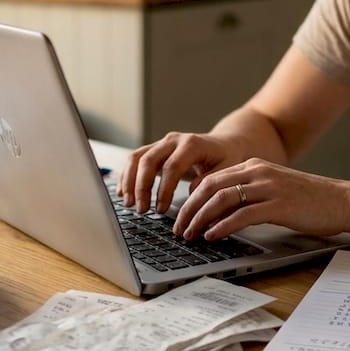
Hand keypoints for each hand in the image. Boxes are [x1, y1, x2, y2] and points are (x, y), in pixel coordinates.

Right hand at [120, 132, 243, 213]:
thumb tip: (191, 196)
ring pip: (136, 157)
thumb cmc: (226, 158)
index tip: (160, 209)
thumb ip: (209, 182)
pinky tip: (123, 192)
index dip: (163, 189)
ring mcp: (162, 143)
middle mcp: (173, 140)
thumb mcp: (226, 170)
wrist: (225, 143)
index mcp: (192, 144)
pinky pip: (135, 159)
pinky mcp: (155, 148)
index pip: (171, 167)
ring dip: (129, 181)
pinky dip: (127, 175)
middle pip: (148, 160)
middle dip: (141, 187)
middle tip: (141, 209)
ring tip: (128, 203)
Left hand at [172, 158, 349, 240]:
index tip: (181, 215)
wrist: (342, 201)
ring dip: (200, 218)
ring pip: (221, 199)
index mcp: (255, 166)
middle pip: (210, 187)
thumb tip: (221, 214)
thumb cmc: (310, 201)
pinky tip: (212, 236)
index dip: (191, 197)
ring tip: (190, 235)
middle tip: (178, 228)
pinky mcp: (278, 205)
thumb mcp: (275, 190)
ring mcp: (268, 187)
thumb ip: (250, 195)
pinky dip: (222, 226)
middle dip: (189, 209)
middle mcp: (258, 172)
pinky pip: (241, 215)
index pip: (212, 178)